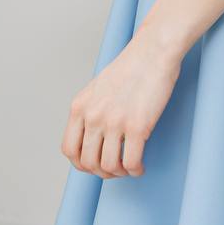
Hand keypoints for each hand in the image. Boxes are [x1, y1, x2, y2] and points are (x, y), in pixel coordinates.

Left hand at [60, 31, 181, 177]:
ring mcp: (114, 122)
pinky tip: (140, 165)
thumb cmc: (131, 66)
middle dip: (102, 172)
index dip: (81, 164)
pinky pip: (130, 163)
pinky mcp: (137, 127)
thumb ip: (90, 111)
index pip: (69, 149)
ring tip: (129, 167)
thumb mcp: (98, 88)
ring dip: (119, 173)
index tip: (94, 165)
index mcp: (80, 106)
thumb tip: (92, 139)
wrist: (153, 51)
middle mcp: (93, 116)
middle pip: (88, 163)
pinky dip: (135, 170)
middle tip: (115, 169)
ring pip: (108, 167)